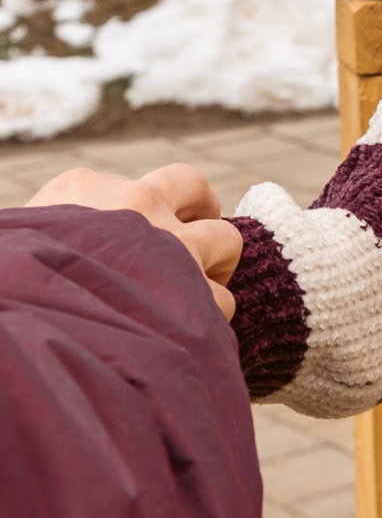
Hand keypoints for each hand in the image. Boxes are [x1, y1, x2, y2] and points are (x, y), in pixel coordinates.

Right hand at [27, 164, 241, 321]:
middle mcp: (135, 202)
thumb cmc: (8, 287)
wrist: (17, 328)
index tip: (131, 236)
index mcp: (80, 188)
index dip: (139, 211)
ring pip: (224, 239)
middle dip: (198, 214)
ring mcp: (172, 242)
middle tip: (190, 244)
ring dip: (214, 265)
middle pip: (194, 188)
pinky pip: (223, 299)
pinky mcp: (194, 289)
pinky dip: (210, 318)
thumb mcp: (18, 244)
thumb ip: (54, 236)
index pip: (127, 183)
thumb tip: (62, 247)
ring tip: (195, 291)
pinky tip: (186, 334)